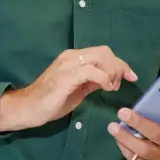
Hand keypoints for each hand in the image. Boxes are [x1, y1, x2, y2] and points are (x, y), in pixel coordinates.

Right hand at [0, 46, 135, 131]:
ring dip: (112, 73)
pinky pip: (92, 71)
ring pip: (100, 57)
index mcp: (74, 57)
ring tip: (110, 87)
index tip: (131, 76)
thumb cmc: (51, 101)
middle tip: (119, 84)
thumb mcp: (77, 89)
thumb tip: (109, 80)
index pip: (103, 53)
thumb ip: (92, 81)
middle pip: (104, 52)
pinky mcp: (67, 75)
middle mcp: (71, 56)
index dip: (120, 63)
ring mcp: (68, 64)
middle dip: (118, 67)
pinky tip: (105, 88)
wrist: (28, 108)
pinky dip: (104, 78)